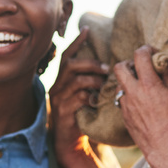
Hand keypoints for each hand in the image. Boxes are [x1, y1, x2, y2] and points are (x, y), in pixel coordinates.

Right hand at [49, 27, 108, 162]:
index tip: (87, 28)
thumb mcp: (86, 92)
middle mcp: (57, 86)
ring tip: (105, 85)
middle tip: (106, 68)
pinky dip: (91, 97)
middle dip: (90, 63)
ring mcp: (59, 99)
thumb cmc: (82, 112)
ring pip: (76, 81)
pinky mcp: (64, 111)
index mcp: (62, 78)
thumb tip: (110, 64)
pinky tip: (98, 101)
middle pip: (70, 65)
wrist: (70, 139)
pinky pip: (78, 98)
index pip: (67, 55)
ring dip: (94, 81)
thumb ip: (91, 78)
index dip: (76, 41)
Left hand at [112, 45, 167, 159]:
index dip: (146, 49)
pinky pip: (121, 99)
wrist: (163, 146)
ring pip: (119, 83)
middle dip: (128, 62)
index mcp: (148, 84)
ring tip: (141, 85)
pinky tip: (140, 101)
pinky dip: (128, 95)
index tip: (152, 53)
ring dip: (127, 80)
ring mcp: (125, 104)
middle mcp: (133, 92)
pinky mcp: (124, 115)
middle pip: (119, 67)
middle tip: (140, 67)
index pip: (140, 56)